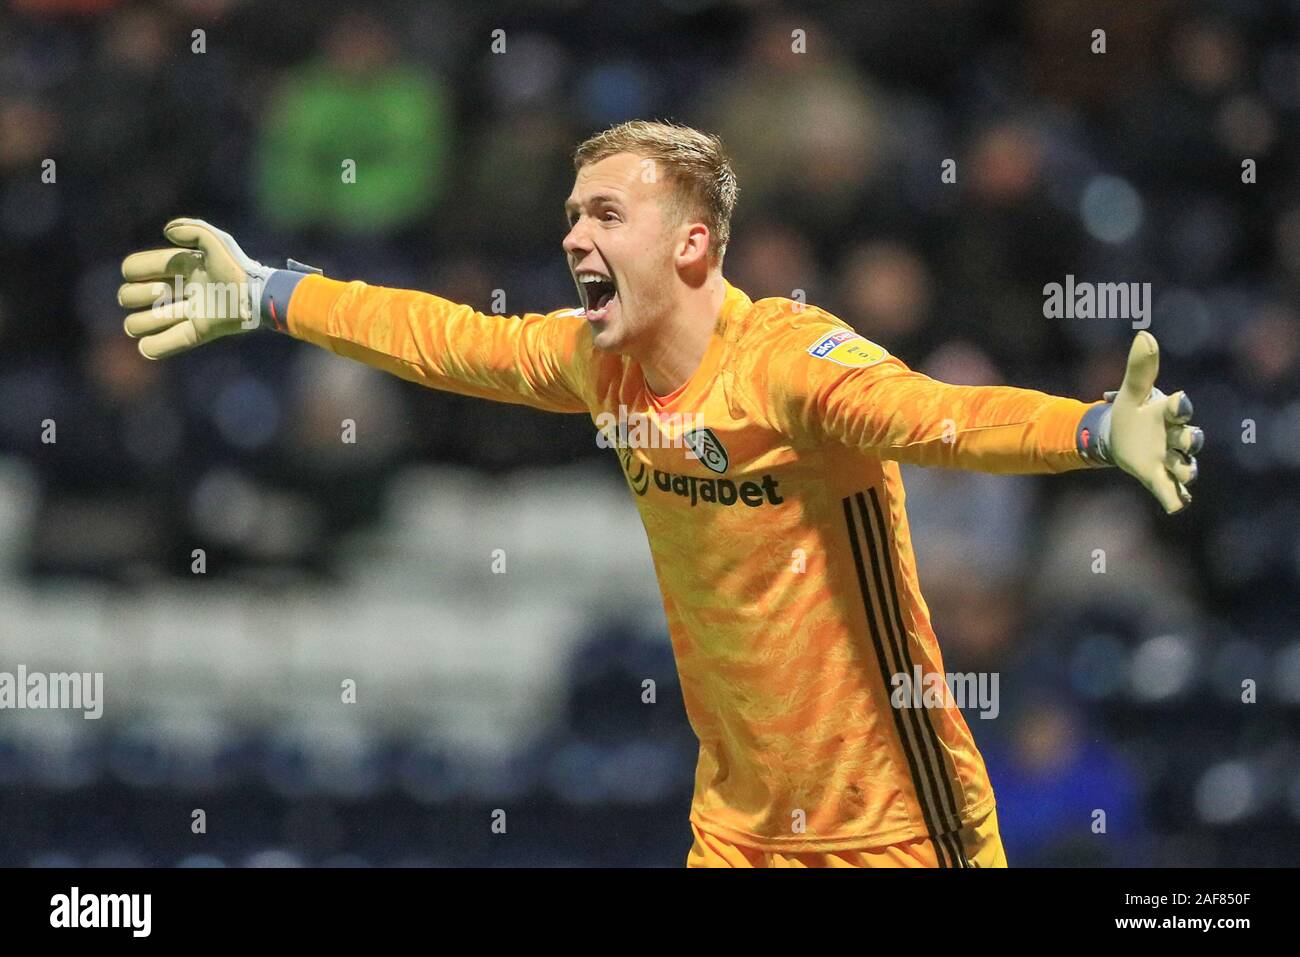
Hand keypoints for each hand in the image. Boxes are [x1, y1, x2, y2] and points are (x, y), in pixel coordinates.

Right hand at [119, 218, 271, 358]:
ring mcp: (186, 313)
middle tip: (164, 294)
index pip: (133, 268)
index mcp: (178, 267)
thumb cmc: (237, 268)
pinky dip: (152, 348)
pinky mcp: (198, 332)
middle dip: (139, 295)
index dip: (138, 270)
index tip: (163, 272)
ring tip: (173, 314)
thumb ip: (193, 229)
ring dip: (145, 321)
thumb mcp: (217, 241)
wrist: (258, 297)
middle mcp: (177, 290)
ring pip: (137, 323)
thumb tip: (167, 233)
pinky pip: (160, 347)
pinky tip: (151, 344)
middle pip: (128, 296)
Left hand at [1089, 331, 1203, 513]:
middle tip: (1184, 440)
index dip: (1181, 405)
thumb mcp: (1130, 392)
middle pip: (1191, 440)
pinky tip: (1176, 506)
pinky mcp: (1158, 477)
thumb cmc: (1131, 413)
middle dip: (1190, 441)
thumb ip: (1138, 368)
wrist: (1119, 438)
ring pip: (1186, 467)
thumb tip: (1144, 335)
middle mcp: (1175, 437)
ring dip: (1186, 471)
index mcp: (1168, 413)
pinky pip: (1170, 491)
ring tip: (1185, 477)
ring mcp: (1169, 459)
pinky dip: (1175, 499)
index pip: (1179, 408)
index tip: (1179, 400)